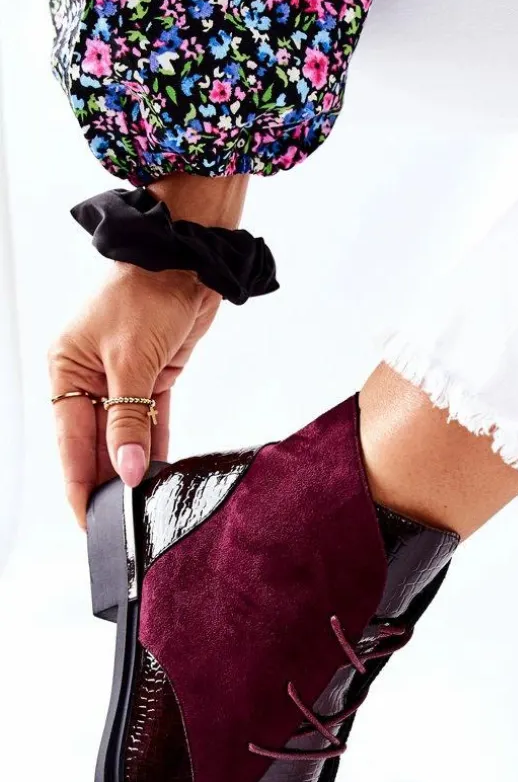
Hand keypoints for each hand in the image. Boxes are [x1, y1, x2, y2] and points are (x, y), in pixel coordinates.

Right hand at [48, 262, 221, 527]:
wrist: (187, 258)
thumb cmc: (147, 293)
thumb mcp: (132, 362)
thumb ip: (129, 421)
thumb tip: (128, 471)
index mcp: (66, 370)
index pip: (70, 443)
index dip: (80, 485)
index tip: (89, 521)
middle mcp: (88, 377)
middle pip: (95, 444)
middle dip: (108, 482)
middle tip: (121, 523)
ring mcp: (122, 378)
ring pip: (124, 436)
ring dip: (133, 467)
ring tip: (141, 506)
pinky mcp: (154, 377)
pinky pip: (151, 421)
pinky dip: (155, 446)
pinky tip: (158, 475)